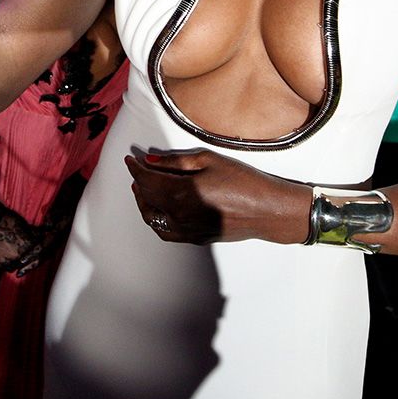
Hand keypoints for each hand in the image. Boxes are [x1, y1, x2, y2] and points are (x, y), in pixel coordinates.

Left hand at [125, 148, 309, 245]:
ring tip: (144, 189)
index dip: (136, 168)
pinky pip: (166, 232)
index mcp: (181, 192)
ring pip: (153, 218)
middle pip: (147, 198)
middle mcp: (180, 215)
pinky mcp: (195, 238)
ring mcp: (187, 230)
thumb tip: (150, 160)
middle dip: (139, 183)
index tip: (130, 159)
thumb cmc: (243, 181)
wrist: (267, 210)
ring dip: (144, 203)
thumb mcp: (209, 160)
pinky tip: (159, 209)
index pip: (147, 180)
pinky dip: (156, 220)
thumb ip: (175, 161)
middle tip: (138, 171)